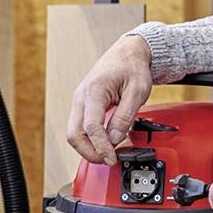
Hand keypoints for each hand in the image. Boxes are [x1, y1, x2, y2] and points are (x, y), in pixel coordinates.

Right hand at [66, 33, 153, 164]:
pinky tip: (105, 143)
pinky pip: (80, 127)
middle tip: (109, 159)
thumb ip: (125, 116)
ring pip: (74, 133)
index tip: (112, 158)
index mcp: (95, 90)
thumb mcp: (138, 91)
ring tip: (109, 153)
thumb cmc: (132, 67)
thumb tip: (115, 139)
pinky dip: (90, 139)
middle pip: (74, 134)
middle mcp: (81, 96)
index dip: (100, 147)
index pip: (91, 126)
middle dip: (89, 152)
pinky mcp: (83, 105)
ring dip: (89, 147)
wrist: (127, 53)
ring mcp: (80, 101)